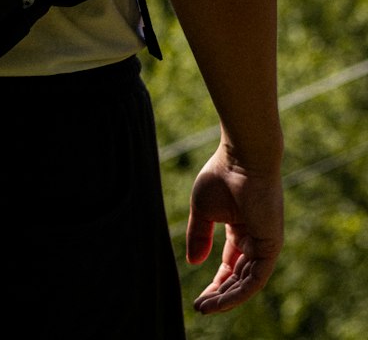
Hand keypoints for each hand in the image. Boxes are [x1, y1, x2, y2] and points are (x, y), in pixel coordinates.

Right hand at [186, 144, 282, 314]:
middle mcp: (255, 239)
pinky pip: (255, 278)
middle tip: (200, 307)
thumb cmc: (222, 175)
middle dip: (220, 294)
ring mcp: (264, 243)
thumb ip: (199, 236)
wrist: (242, 158)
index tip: (197, 297)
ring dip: (226, 298)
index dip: (215, 283)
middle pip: (238, 277)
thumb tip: (194, 263)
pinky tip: (221, 299)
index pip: (230, 265)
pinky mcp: (271, 246)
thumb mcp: (202, 210)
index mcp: (240, 228)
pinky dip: (239, 291)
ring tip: (205, 307)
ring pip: (247, 282)